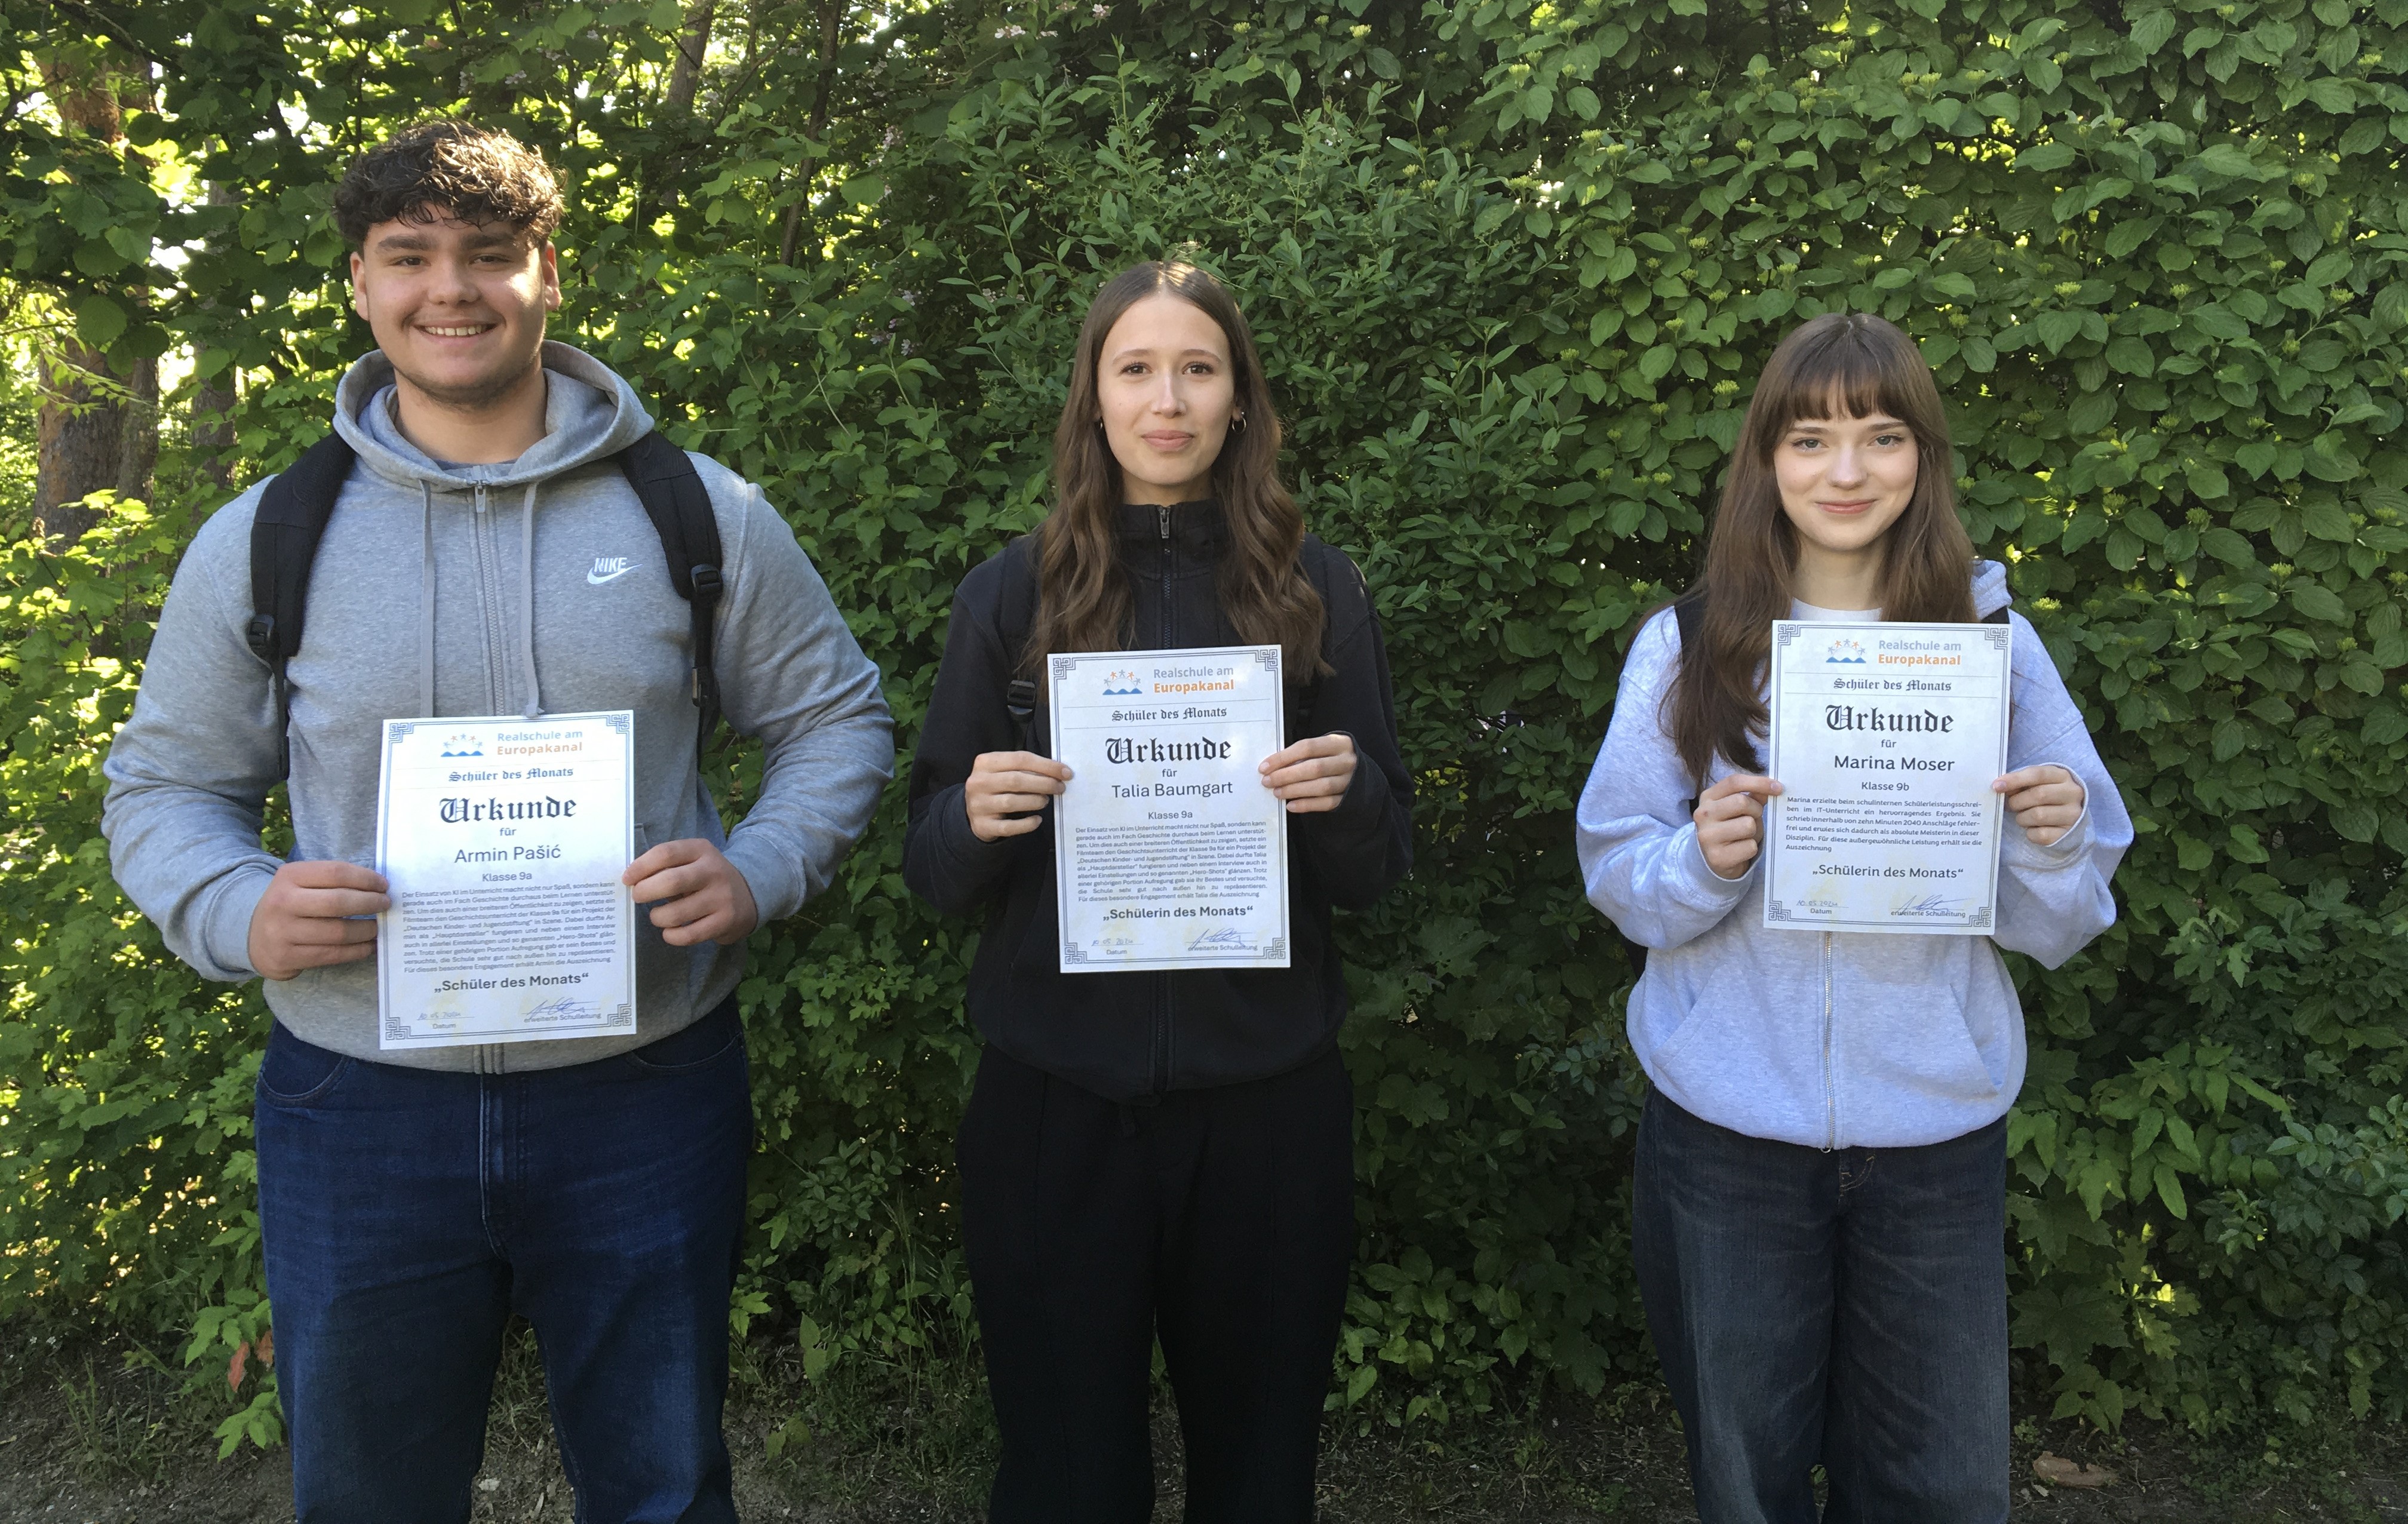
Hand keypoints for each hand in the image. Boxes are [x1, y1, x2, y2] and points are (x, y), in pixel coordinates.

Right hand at [248, 860, 388, 981]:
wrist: (254, 937)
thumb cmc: (291, 905)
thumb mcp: (301, 883)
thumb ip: (331, 881)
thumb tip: (378, 887)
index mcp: (289, 876)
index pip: (336, 872)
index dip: (366, 878)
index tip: (384, 885)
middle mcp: (282, 902)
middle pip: (338, 902)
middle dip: (370, 903)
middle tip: (386, 904)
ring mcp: (282, 932)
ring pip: (338, 932)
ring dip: (366, 930)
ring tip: (378, 927)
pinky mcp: (287, 957)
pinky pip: (332, 954)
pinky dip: (356, 950)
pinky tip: (368, 945)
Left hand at [624, 839, 759, 946]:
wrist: (750, 894)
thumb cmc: (707, 877)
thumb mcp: (693, 860)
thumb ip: (666, 866)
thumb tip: (632, 880)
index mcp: (701, 850)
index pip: (665, 853)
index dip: (641, 867)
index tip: (627, 879)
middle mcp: (714, 871)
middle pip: (671, 881)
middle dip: (645, 892)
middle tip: (638, 897)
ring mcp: (722, 897)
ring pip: (676, 913)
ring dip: (657, 917)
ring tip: (658, 916)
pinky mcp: (725, 921)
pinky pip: (689, 935)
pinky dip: (672, 936)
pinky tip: (670, 931)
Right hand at [965, 750, 1070, 840]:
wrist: (972, 812)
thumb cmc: (996, 787)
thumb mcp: (1003, 771)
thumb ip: (1025, 768)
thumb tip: (1058, 772)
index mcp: (985, 762)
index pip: (1020, 759)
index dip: (1046, 765)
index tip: (1065, 772)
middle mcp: (978, 782)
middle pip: (1016, 780)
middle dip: (1044, 783)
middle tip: (1060, 788)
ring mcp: (978, 805)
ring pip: (1012, 802)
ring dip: (1035, 801)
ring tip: (1045, 801)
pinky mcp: (982, 825)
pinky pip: (1008, 826)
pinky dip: (1026, 824)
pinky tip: (1037, 820)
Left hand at [1260, 733, 1357, 813]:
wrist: (1360, 773)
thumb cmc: (1332, 758)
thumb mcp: (1323, 748)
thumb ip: (1303, 754)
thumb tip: (1273, 766)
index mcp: (1339, 743)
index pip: (1307, 747)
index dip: (1284, 757)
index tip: (1264, 767)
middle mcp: (1347, 761)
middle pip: (1314, 768)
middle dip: (1286, 775)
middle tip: (1267, 781)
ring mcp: (1350, 781)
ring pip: (1321, 787)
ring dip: (1295, 790)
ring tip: (1277, 792)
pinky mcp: (1348, 798)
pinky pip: (1326, 803)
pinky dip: (1307, 805)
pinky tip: (1291, 806)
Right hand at [1694, 774, 1781, 879]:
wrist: (1715, 860)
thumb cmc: (1731, 829)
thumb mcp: (1738, 810)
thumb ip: (1752, 796)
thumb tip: (1772, 787)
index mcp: (1708, 798)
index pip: (1734, 782)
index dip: (1759, 782)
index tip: (1778, 787)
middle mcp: (1703, 815)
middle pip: (1741, 802)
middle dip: (1756, 810)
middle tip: (1755, 817)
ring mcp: (1707, 836)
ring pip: (1748, 825)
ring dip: (1754, 831)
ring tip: (1747, 835)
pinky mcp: (1717, 857)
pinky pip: (1749, 847)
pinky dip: (1752, 848)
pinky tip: (1742, 850)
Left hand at [1995, 765, 2085, 846]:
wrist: (2067, 818)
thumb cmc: (2045, 797)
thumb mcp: (2036, 784)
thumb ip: (2020, 782)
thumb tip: (1999, 787)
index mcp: (2063, 776)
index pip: (2038, 774)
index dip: (2015, 779)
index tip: (1997, 786)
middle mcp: (2073, 793)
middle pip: (2038, 795)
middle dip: (2017, 801)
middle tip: (2011, 805)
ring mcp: (2073, 814)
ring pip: (2038, 815)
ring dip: (2022, 818)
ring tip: (2024, 816)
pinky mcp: (2067, 833)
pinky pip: (2040, 834)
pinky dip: (2030, 832)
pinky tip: (2033, 828)